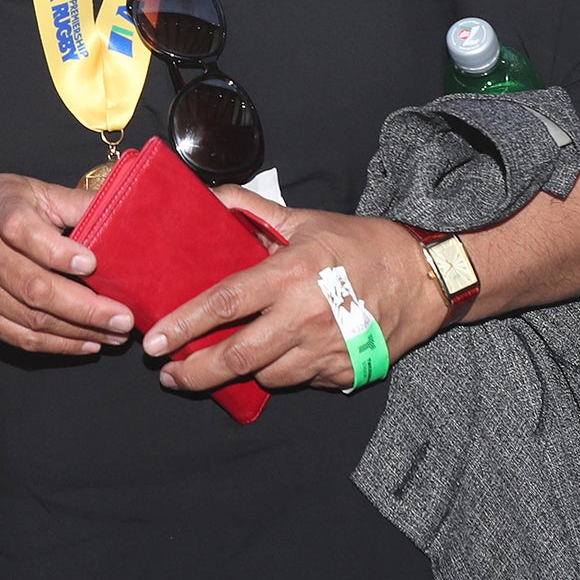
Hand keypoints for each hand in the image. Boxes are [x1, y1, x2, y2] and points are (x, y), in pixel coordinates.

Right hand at [0, 173, 133, 354]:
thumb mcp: (26, 189)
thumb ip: (72, 201)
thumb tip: (124, 210)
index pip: (24, 232)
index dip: (57, 251)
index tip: (91, 263)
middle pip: (33, 287)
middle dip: (84, 308)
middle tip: (123, 317)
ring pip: (31, 319)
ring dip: (79, 331)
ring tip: (116, 333)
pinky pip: (19, 338)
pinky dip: (57, 345)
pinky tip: (88, 344)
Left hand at [145, 196, 443, 393]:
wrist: (423, 279)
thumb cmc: (362, 245)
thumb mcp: (307, 220)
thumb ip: (256, 211)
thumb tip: (212, 198)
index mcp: (292, 275)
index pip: (225, 304)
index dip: (186, 325)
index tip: (156, 341)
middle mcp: (305, 317)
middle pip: (237, 357)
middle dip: (195, 372)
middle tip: (169, 374)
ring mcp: (325, 351)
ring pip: (265, 375)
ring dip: (238, 373)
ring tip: (215, 365)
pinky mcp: (343, 373)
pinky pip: (298, 381)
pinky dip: (280, 373)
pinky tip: (273, 359)